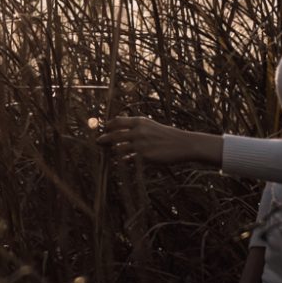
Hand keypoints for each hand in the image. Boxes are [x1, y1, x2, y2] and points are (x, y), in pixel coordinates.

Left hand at [98, 115, 220, 166]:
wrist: (183, 144)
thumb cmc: (167, 135)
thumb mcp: (151, 125)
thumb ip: (136, 126)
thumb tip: (119, 128)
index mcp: (139, 121)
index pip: (117, 121)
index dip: (107, 125)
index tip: (103, 129)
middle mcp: (138, 131)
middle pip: (114, 135)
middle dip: (104, 139)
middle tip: (98, 142)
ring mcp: (141, 144)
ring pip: (119, 148)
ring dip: (114, 152)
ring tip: (112, 153)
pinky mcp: (145, 156)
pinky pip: (128, 159)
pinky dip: (124, 161)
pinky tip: (123, 162)